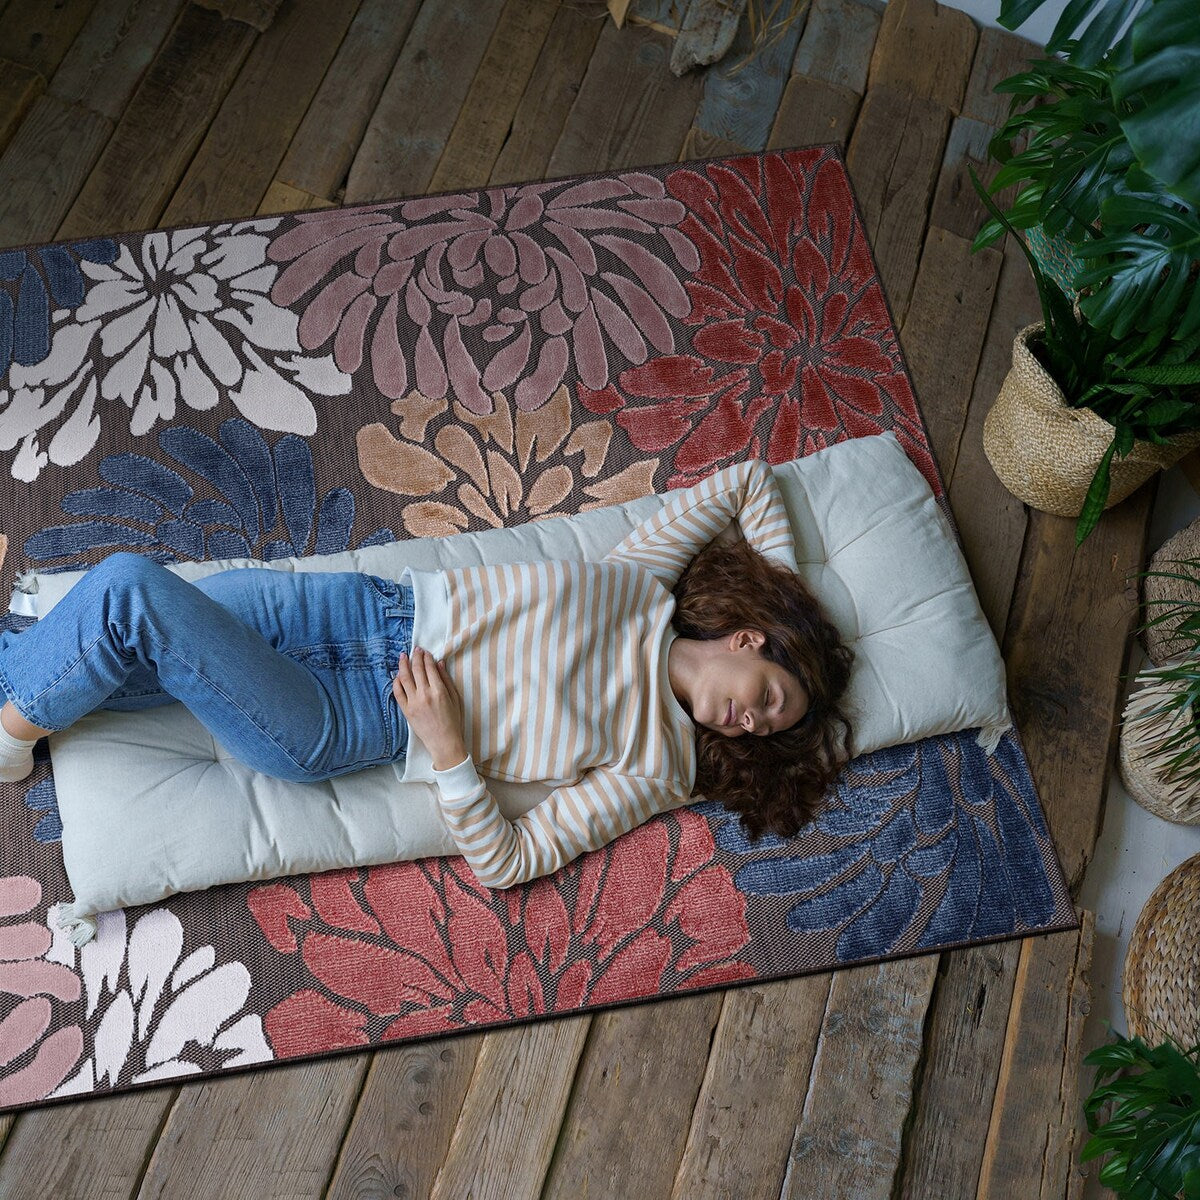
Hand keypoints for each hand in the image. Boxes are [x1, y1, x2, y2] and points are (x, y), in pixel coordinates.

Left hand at [393, 648, 467, 769]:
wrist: (444, 742)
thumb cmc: (453, 721)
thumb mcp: (455, 698)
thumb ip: (446, 680)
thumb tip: (439, 663)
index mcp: (439, 691)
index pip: (429, 668)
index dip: (426, 657)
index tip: (425, 651)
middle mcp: (424, 694)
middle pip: (417, 669)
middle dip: (416, 657)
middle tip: (415, 650)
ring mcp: (413, 702)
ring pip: (404, 678)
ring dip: (403, 665)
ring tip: (403, 656)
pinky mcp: (406, 710)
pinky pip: (398, 692)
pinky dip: (396, 681)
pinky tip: (398, 675)